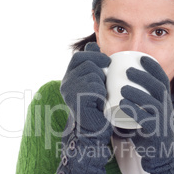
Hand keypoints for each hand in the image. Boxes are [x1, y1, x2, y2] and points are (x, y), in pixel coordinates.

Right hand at [57, 43, 112, 173]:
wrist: (96, 130)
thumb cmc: (99, 106)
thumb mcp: (97, 81)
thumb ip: (93, 63)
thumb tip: (92, 43)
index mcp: (70, 77)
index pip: (79, 57)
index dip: (94, 55)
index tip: (108, 61)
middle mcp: (65, 83)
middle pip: (86, 63)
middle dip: (100, 69)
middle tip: (105, 82)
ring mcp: (69, 93)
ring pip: (92, 75)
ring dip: (102, 83)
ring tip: (102, 96)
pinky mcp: (75, 102)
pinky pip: (92, 87)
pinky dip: (100, 93)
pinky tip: (100, 102)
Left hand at [120, 56, 173, 173]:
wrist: (158, 155)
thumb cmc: (148, 130)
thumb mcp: (146, 111)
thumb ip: (137, 99)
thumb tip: (116, 82)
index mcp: (164, 101)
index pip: (163, 80)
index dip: (154, 67)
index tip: (141, 58)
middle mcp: (166, 108)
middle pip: (159, 88)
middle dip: (144, 76)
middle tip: (127, 70)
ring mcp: (162, 121)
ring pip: (153, 103)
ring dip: (138, 93)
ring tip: (122, 89)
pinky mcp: (156, 134)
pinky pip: (147, 121)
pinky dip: (135, 112)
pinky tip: (123, 105)